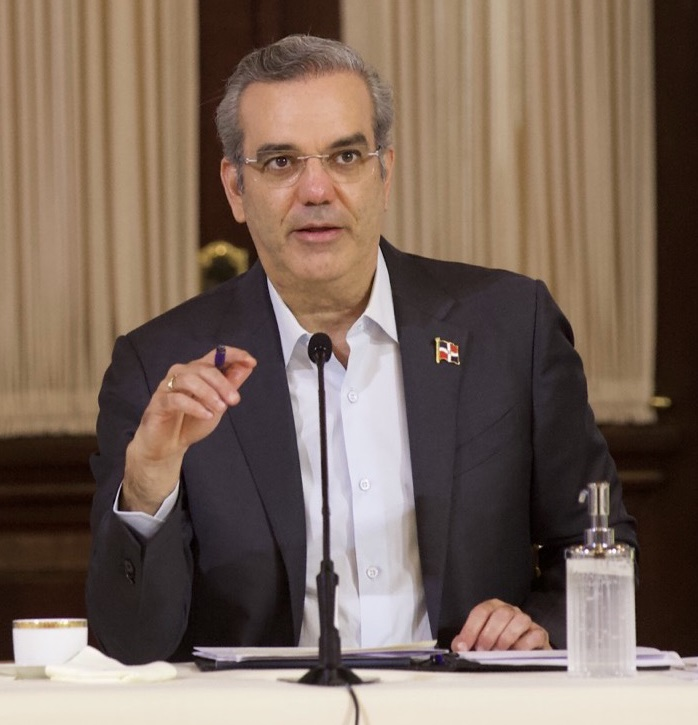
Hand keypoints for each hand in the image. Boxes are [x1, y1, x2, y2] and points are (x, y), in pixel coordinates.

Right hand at [121, 346, 255, 513]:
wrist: (169, 446)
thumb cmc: (192, 422)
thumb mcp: (218, 404)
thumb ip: (230, 385)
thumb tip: (246, 367)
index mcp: (197, 371)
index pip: (216, 355)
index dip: (234, 355)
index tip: (251, 361)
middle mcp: (181, 374)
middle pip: (203, 368)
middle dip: (222, 383)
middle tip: (235, 400)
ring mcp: (167, 387)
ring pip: (188, 379)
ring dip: (208, 393)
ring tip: (220, 409)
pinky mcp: (158, 403)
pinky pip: (176, 399)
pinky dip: (193, 406)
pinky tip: (206, 415)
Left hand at [451, 599, 550, 651]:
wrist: (525, 651)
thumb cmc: (499, 643)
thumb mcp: (479, 640)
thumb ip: (467, 642)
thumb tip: (458, 647)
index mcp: (493, 608)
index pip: (481, 611)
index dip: (470, 629)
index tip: (464, 647)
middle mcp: (510, 611)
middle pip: (501, 613)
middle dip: (489, 634)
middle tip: (483, 651)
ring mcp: (526, 621)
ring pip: (520, 620)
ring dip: (506, 638)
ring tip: (499, 652)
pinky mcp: (539, 634)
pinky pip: (534, 634)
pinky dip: (524, 645)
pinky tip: (515, 654)